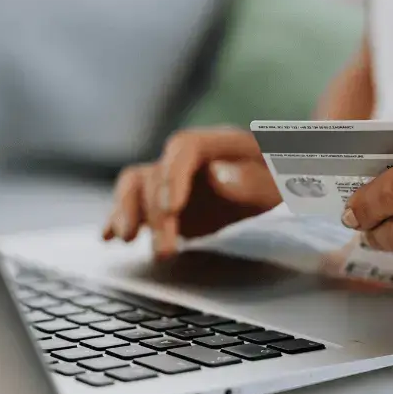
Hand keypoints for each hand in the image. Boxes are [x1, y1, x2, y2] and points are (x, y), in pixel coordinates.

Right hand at [103, 127, 281, 257]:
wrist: (281, 180)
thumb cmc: (284, 177)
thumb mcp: (281, 179)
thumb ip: (252, 179)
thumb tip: (217, 177)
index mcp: (218, 142)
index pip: (184, 148)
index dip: (174, 175)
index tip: (173, 208)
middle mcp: (187, 158)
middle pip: (156, 174)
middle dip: (155, 214)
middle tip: (166, 251)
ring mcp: (173, 178)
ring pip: (136, 186)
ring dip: (127, 212)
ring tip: (126, 240)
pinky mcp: (166, 202)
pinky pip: (135, 205)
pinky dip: (119, 219)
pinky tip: (108, 238)